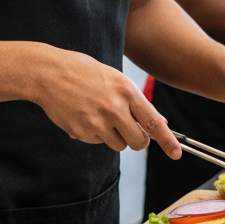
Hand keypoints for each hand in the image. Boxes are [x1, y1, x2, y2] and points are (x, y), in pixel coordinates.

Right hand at [32, 46, 181, 159]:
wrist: (48, 73)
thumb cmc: (82, 71)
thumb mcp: (114, 78)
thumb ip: (136, 101)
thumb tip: (158, 122)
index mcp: (126, 91)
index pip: (153, 122)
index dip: (168, 141)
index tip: (176, 153)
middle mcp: (114, 108)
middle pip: (138, 142)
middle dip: (137, 140)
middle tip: (127, 129)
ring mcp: (97, 122)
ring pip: (118, 145)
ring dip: (113, 136)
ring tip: (98, 114)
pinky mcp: (82, 132)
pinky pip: (97, 142)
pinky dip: (93, 133)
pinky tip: (83, 114)